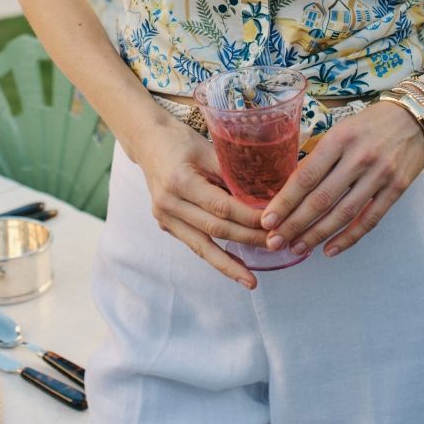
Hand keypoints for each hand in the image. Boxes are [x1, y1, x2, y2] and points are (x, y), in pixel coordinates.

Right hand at [135, 117, 269, 288]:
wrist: (148, 143)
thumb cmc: (180, 141)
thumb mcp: (207, 149)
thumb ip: (232, 172)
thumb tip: (265, 193)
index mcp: (180, 181)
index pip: (221, 207)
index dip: (249, 218)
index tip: (274, 223)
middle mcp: (169, 204)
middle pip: (215, 229)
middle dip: (248, 239)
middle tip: (275, 246)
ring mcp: (165, 217)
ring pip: (202, 246)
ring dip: (229, 264)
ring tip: (251, 282)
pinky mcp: (167, 225)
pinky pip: (195, 245)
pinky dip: (215, 257)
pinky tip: (233, 268)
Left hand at [258, 101, 423, 259]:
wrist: (415, 118)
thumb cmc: (369, 124)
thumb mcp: (340, 130)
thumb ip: (319, 156)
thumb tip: (290, 189)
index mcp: (339, 139)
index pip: (306, 176)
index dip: (285, 201)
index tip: (268, 220)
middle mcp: (359, 157)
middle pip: (321, 198)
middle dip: (295, 223)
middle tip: (275, 241)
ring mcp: (380, 175)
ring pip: (343, 213)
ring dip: (317, 235)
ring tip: (297, 248)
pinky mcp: (397, 189)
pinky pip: (370, 219)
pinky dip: (349, 237)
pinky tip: (330, 249)